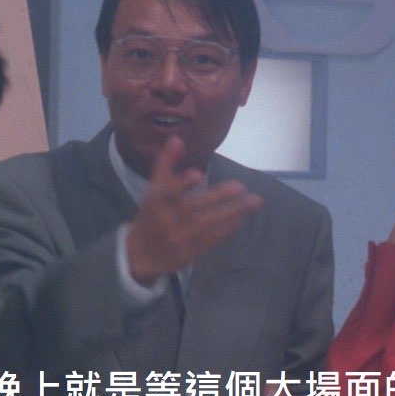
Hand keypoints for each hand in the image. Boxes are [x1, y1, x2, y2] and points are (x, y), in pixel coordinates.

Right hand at [127, 136, 263, 282]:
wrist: (140, 256)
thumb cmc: (150, 216)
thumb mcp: (153, 191)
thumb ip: (165, 164)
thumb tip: (177, 139)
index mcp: (157, 202)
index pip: (168, 192)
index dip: (182, 184)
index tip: (198, 175)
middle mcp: (168, 220)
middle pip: (195, 208)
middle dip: (219, 197)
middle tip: (241, 186)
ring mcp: (180, 238)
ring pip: (209, 223)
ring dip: (233, 212)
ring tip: (254, 201)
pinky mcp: (191, 252)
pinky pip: (212, 239)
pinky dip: (228, 228)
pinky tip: (242, 218)